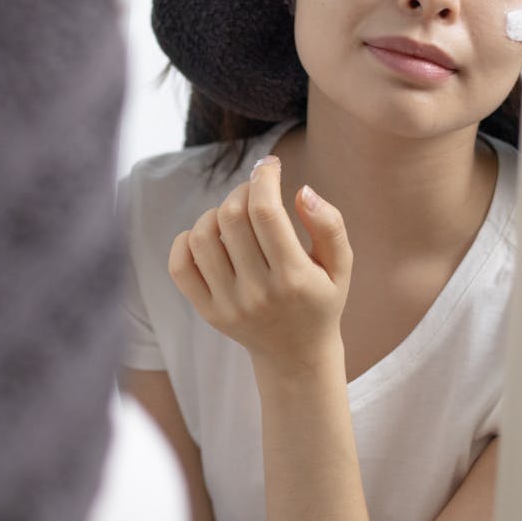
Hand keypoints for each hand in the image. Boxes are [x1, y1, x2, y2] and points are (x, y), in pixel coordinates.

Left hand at [168, 155, 351, 373]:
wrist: (296, 356)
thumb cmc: (320, 300)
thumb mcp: (341, 266)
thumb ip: (329, 224)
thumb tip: (302, 190)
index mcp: (294, 277)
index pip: (266, 212)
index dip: (264, 178)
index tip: (269, 165)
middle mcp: (258, 293)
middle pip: (232, 218)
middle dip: (243, 190)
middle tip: (256, 191)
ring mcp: (228, 304)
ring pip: (202, 237)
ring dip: (216, 212)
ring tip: (235, 216)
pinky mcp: (207, 311)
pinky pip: (180, 265)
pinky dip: (187, 240)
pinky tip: (210, 235)